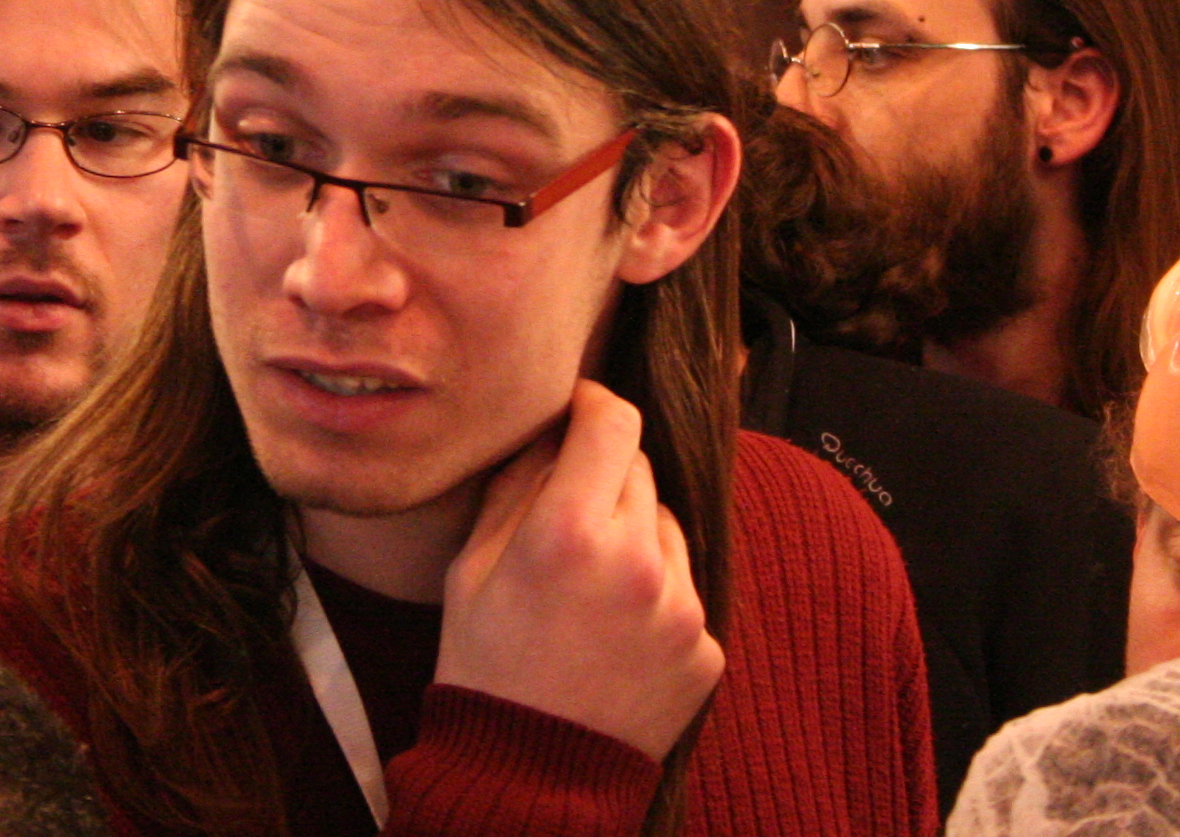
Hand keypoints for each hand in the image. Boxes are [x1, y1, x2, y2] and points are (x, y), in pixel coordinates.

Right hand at [433, 381, 722, 760]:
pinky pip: (685, 589)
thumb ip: (517, 485)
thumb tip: (552, 428)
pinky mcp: (707, 649)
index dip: (594, 404)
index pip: (613, 422)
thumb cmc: (485, 663)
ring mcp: (681, 608)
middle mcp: (638, 561)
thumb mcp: (473, 564)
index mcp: (569, 531)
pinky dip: (656, 594)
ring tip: (590, 587)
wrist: (530, 774)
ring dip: (636, 534)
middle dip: (604, 476)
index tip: (578, 411)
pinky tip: (615, 630)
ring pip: (668, 527)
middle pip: (639, 470)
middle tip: (568, 515)